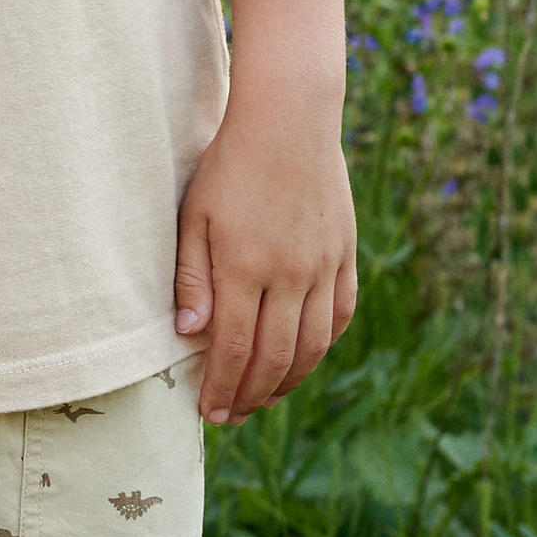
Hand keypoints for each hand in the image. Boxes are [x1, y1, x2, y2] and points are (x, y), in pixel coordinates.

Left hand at [172, 72, 356, 422]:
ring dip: (287, 381)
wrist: (289, 120)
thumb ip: (192, 277)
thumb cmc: (229, 165)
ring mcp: (323, 266)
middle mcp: (290, 274)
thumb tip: (190, 334)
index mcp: (245, 266)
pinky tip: (302, 358)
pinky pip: (339, 316)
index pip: (235, 349)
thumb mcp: (194, 216)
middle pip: (275, 357)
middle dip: (250, 395)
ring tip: (262, 397)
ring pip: (312, 345)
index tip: (208, 413)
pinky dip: (321, 346)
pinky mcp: (345, 255)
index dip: (222, 388)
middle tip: (231, 416)